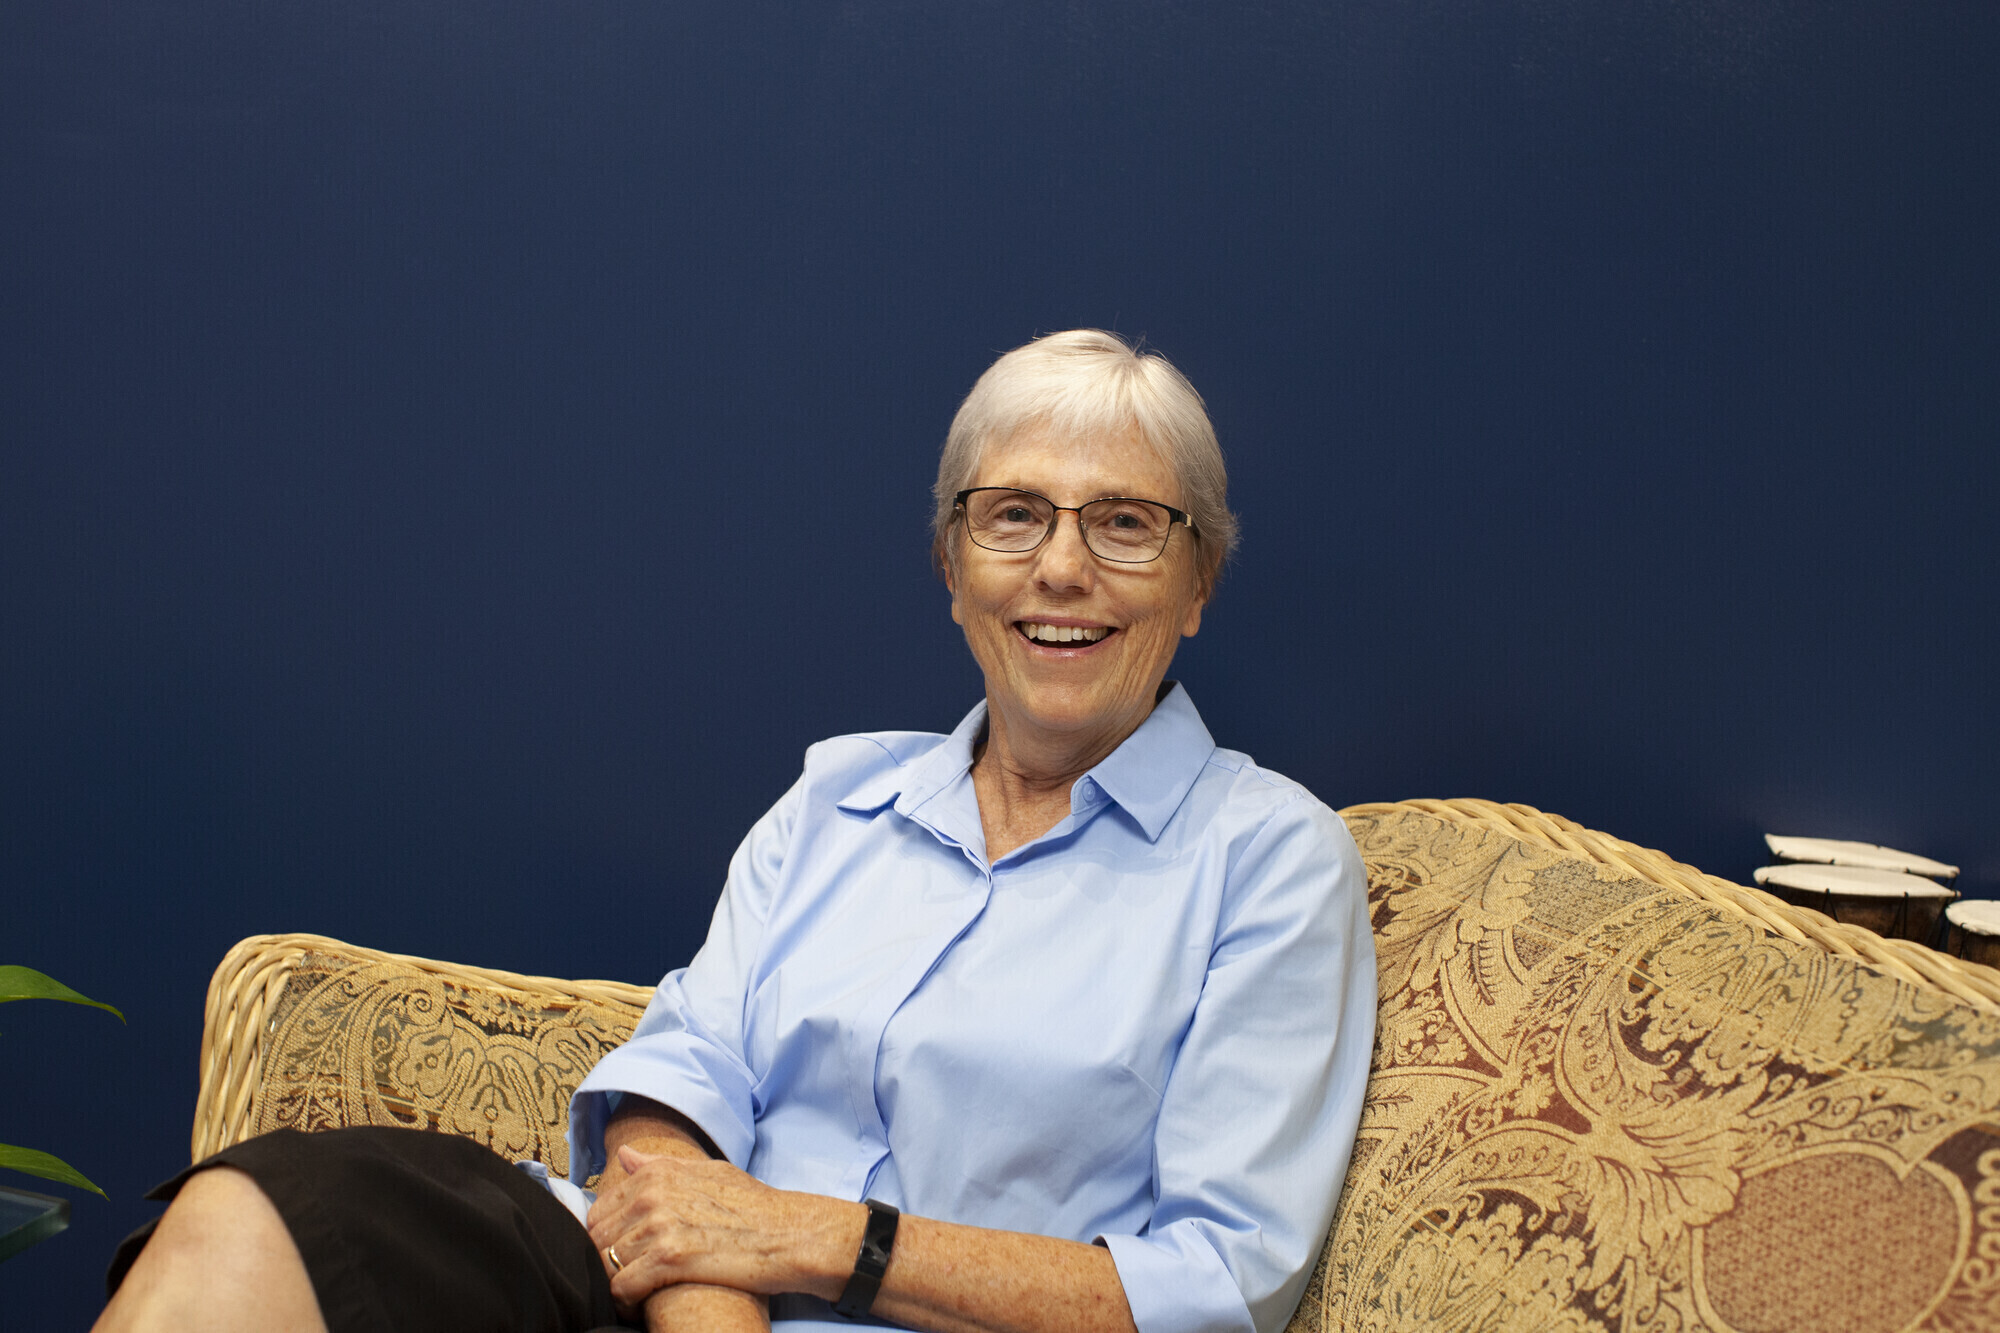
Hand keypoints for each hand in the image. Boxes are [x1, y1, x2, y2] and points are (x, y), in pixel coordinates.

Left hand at [587, 1146, 862, 1308]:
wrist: (788, 1234)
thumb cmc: (753, 1205)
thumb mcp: (709, 1171)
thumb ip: (661, 1165)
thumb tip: (624, 1156)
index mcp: (657, 1172)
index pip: (598, 1211)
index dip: (606, 1237)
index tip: (622, 1253)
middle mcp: (652, 1194)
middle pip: (596, 1238)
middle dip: (606, 1260)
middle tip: (627, 1276)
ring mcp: (660, 1225)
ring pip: (605, 1263)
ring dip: (616, 1281)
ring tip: (635, 1291)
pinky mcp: (671, 1259)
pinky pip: (622, 1286)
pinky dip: (626, 1300)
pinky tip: (641, 1303)